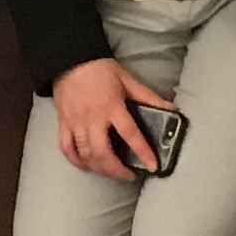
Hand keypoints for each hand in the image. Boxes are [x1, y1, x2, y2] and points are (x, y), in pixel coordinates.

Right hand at [53, 58, 176, 181]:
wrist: (70, 59)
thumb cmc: (101, 69)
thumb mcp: (128, 80)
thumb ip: (149, 97)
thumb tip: (172, 109)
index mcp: (112, 107)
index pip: (130, 134)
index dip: (143, 152)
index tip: (153, 166)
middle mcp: (93, 118)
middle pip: (104, 153)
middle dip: (117, 171)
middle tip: (129, 176)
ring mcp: (76, 122)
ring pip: (86, 155)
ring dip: (100, 169)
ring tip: (112, 172)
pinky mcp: (63, 123)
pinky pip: (67, 148)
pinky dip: (76, 161)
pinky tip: (87, 165)